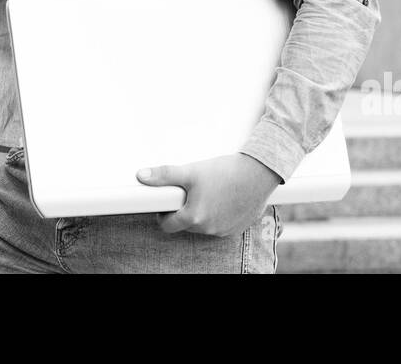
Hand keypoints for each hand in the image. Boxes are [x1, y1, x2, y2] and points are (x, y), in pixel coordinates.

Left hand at [136, 153, 280, 236]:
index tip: (168, 200)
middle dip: (185, 209)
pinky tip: (223, 197)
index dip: (164, 212)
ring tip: (209, 191)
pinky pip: (220, 224)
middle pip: (186, 224)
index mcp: (194, 217)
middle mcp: (208, 228)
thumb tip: (142, 176)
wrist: (258, 173)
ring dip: (202, 212)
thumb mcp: (191, 171)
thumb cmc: (226, 171)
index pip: (167, 225)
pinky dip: (218, 213)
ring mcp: (223, 230)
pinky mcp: (237, 228)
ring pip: (203, 225)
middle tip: (191, 190)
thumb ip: (164, 175)